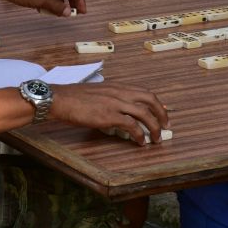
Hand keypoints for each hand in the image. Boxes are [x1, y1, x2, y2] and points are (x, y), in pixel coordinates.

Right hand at [49, 82, 168, 145]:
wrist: (61, 98)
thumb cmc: (75, 96)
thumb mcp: (98, 92)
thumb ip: (112, 97)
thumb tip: (120, 109)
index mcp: (118, 86)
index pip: (144, 92)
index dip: (156, 103)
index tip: (163, 111)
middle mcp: (120, 92)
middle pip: (150, 100)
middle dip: (161, 113)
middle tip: (165, 125)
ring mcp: (115, 103)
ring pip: (144, 114)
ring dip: (154, 127)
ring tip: (156, 138)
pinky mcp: (109, 115)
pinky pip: (131, 125)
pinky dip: (139, 134)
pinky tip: (140, 142)